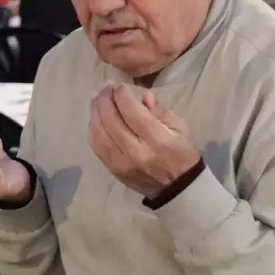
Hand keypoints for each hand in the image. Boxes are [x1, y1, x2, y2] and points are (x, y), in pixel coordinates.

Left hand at [88, 84, 200, 198]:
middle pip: (111, 120)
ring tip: (96, 98)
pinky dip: (93, 129)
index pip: (131, 112)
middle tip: (105, 87)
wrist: (177, 188)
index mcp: (157, 140)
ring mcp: (122, 163)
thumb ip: (160, 111)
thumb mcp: (181, 128)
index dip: (121, 95)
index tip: (119, 85)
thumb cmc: (182, 154)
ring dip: (95, 112)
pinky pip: (96, 147)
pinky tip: (95, 117)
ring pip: (99, 133)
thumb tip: (142, 95)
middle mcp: (136, 152)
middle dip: (105, 99)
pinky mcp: (113, 170)